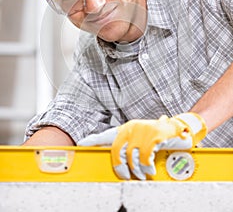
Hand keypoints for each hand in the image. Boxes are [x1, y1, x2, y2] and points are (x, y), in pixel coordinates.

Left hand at [78, 112, 206, 179]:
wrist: (178, 126)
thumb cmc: (158, 134)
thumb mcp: (142, 136)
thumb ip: (130, 144)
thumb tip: (119, 156)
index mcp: (127, 127)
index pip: (107, 134)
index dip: (94, 139)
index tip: (81, 144)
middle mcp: (132, 127)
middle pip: (116, 151)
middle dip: (119, 167)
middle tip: (125, 175)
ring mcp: (142, 131)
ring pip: (131, 157)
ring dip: (137, 169)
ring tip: (142, 173)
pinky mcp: (153, 136)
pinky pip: (144, 158)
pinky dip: (147, 166)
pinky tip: (150, 168)